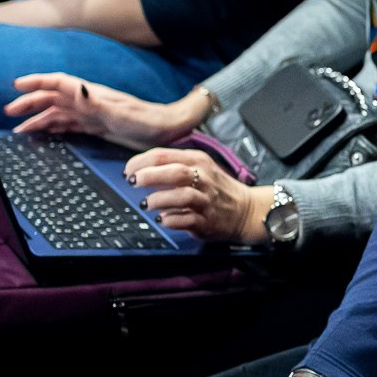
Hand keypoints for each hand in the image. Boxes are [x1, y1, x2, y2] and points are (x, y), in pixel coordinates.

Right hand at [7, 74, 205, 146]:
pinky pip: (68, 125)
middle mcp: (88, 101)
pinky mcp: (96, 125)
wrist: (168, 129)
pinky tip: (43, 132)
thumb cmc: (147, 121)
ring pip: (57, 112)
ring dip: (37, 118)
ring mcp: (91, 113)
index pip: (58, 83)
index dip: (37, 83)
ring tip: (19, 128)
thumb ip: (97, 103)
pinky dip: (52, 128)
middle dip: (30, 101)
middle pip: (52, 97)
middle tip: (9, 112)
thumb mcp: (122, 114)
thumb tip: (76, 88)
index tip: (16, 86)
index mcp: (91, 94)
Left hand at [125, 146, 265, 244]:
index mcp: (197, 161)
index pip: (164, 155)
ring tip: (146, 204)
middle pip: (174, 172)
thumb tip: (142, 170)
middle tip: (133, 181)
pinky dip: (171, 220)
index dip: (141, 162)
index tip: (129, 170)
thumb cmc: (217, 188)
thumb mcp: (199, 167)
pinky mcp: (208, 221)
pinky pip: (187, 220)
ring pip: (182, 196)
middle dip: (149, 176)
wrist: (246, 210)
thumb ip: (173, 166)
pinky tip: (162, 219)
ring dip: (159, 199)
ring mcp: (206, 200)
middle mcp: (203, 178)